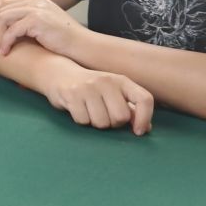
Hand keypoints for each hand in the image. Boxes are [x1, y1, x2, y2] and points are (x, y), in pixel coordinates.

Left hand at [0, 0, 91, 59]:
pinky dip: (5, 42)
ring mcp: (36, 9)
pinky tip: (5, 52)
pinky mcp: (37, 20)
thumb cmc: (66, 43)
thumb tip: (8, 34)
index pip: (6, 6)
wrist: (84, 47)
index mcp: (36, 1)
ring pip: (3, 19)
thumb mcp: (45, 28)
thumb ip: (28, 25)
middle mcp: (35, 2)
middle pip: (1, 10)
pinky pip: (12, 31)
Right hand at [38, 60, 153, 134]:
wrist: (59, 74)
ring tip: (90, 112)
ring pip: (101, 122)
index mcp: (122, 81)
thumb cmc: (93, 89)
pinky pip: (83, 121)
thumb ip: (130, 108)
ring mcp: (87, 87)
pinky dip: (82, 121)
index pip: (144, 99)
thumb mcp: (113, 93)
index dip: (144, 118)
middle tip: (105, 116)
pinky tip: (78, 110)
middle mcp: (106, 81)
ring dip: (96, 123)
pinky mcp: (71, 94)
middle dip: (113, 124)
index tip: (138, 131)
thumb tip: (145, 128)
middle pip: (120, 117)